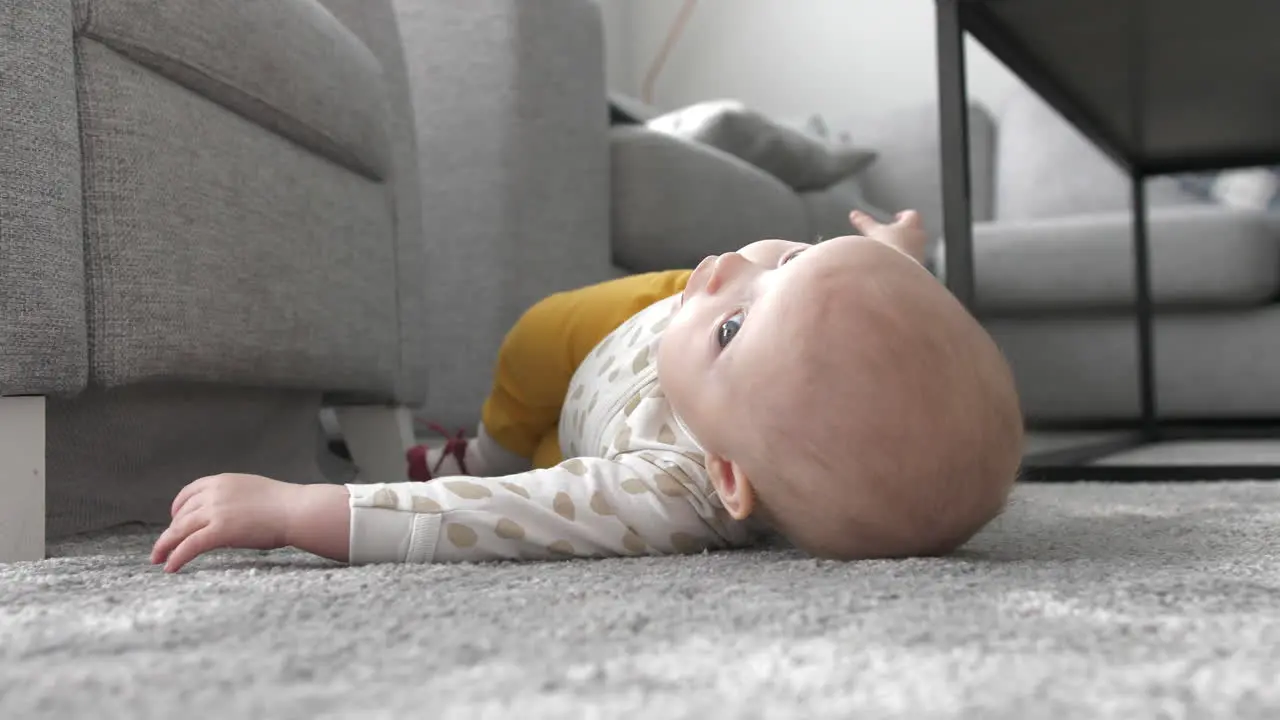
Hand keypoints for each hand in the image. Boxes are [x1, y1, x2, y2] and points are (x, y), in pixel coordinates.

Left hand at [151, 473, 300, 572]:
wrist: (296, 510)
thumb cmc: (283, 504)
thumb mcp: (252, 491)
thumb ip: (233, 499)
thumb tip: (227, 515)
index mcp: (222, 481)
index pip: (188, 493)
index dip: (177, 508)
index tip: (175, 520)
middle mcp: (214, 493)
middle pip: (181, 514)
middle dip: (169, 532)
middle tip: (161, 547)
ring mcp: (215, 511)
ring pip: (179, 530)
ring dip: (165, 546)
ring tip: (158, 559)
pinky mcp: (219, 530)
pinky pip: (189, 546)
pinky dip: (177, 557)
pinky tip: (171, 568)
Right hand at [850, 209, 929, 262]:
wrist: (897, 274)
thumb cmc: (889, 248)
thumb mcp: (873, 232)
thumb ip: (864, 222)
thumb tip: (854, 214)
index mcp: (911, 225)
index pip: (911, 215)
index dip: (903, 215)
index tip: (896, 218)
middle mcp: (919, 238)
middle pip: (916, 230)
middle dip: (905, 231)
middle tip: (893, 234)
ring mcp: (920, 254)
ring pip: (915, 247)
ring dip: (905, 247)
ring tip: (892, 251)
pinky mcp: (918, 269)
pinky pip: (913, 262)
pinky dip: (905, 261)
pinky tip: (893, 265)